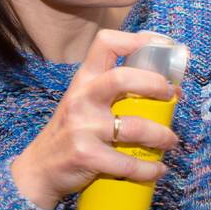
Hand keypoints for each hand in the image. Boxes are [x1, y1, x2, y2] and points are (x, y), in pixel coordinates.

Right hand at [11, 28, 181, 209]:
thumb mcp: (84, 102)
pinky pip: (127, 163)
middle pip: (121, 78)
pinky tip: (158, 169)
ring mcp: (82, 127)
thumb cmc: (72, 133)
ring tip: (171, 140)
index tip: (160, 47)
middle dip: (155, 84)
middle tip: (171, 95)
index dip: (136, 40)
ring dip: (161, 135)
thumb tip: (168, 90)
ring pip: (134, 127)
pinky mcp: (86, 156)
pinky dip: (149, 169)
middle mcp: (82, 98)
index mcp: (84, 80)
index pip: (106, 43)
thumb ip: (115, 92)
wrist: (40, 169)